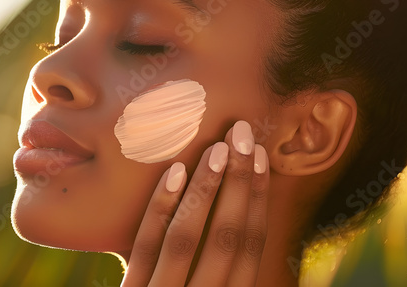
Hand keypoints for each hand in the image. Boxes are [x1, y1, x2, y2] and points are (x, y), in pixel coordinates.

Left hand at [121, 120, 269, 286]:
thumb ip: (223, 273)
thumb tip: (248, 219)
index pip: (251, 247)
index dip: (258, 199)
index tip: (261, 157)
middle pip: (228, 238)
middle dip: (240, 183)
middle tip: (245, 133)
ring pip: (188, 239)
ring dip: (207, 189)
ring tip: (217, 147)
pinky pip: (145, 248)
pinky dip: (161, 208)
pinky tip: (175, 171)